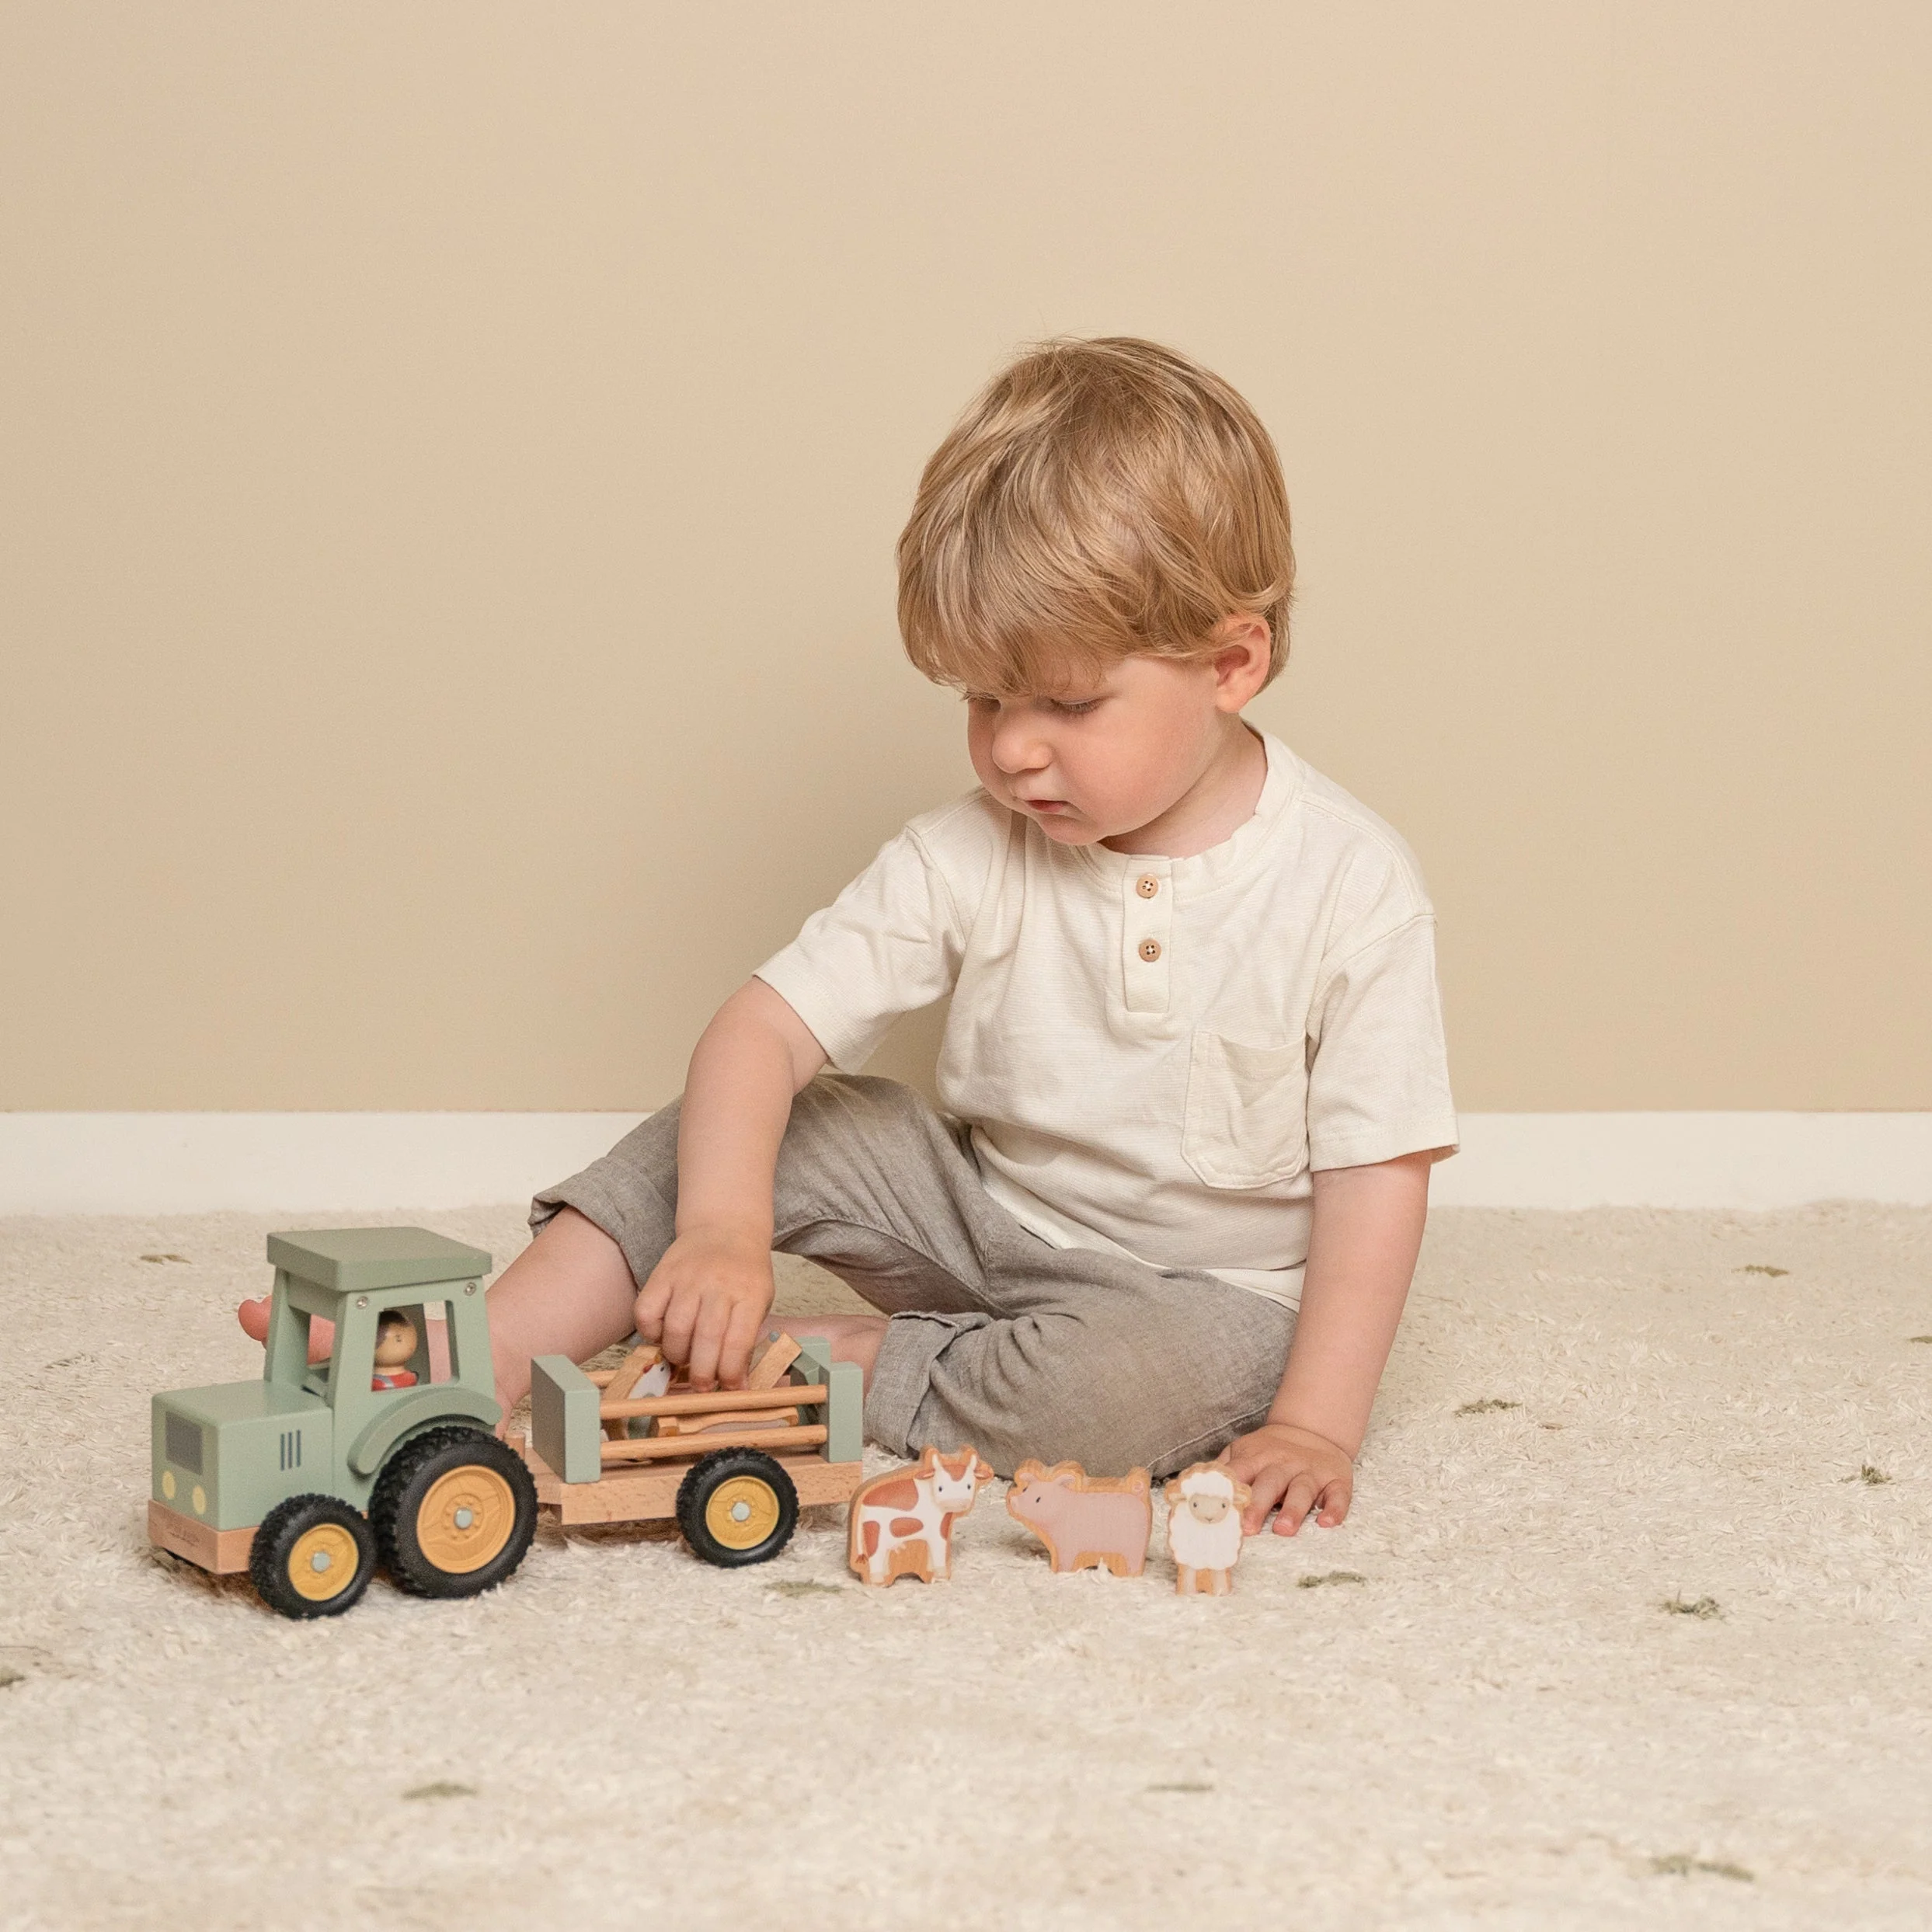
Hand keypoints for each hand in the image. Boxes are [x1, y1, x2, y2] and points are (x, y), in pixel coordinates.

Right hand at [633, 1225, 773, 1391]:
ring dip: (678, 1355)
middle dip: (703, 1373)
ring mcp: (687, 1278)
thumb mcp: (760, 1300)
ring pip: (675, 1329)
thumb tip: (737, 1386)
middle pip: (706, 1338)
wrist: (726, 1227)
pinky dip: (651, 1333)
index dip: (732, 1373)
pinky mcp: (662, 1274)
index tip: (730, 1390)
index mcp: (749, 1293)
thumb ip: (747, 1340)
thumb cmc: (744, 1273)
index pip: (738, 1342)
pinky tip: (664, 1335)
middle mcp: (718, 1284)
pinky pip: (646, 1312)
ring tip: (685, 1359)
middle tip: (702, 1386)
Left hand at [1220, 1421, 1353, 1535]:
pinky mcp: (1336, 1480)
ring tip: (1284, 1530)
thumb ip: (1223, 1469)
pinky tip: (1327, 1523)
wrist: (1312, 1428)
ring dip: (1293, 1510)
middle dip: (1258, 1505)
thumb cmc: (1269, 1451)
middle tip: (1248, 1528)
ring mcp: (1310, 1472)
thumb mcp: (1243, 1451)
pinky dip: (1335, 1509)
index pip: (1240, 1474)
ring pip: (1302, 1490)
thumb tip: (1192, 1489)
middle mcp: (1283, 1464)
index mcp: (1256, 1457)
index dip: (1229, 1492)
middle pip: (1269, 1483)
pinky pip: (1338, 1495)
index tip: (1218, 1512)